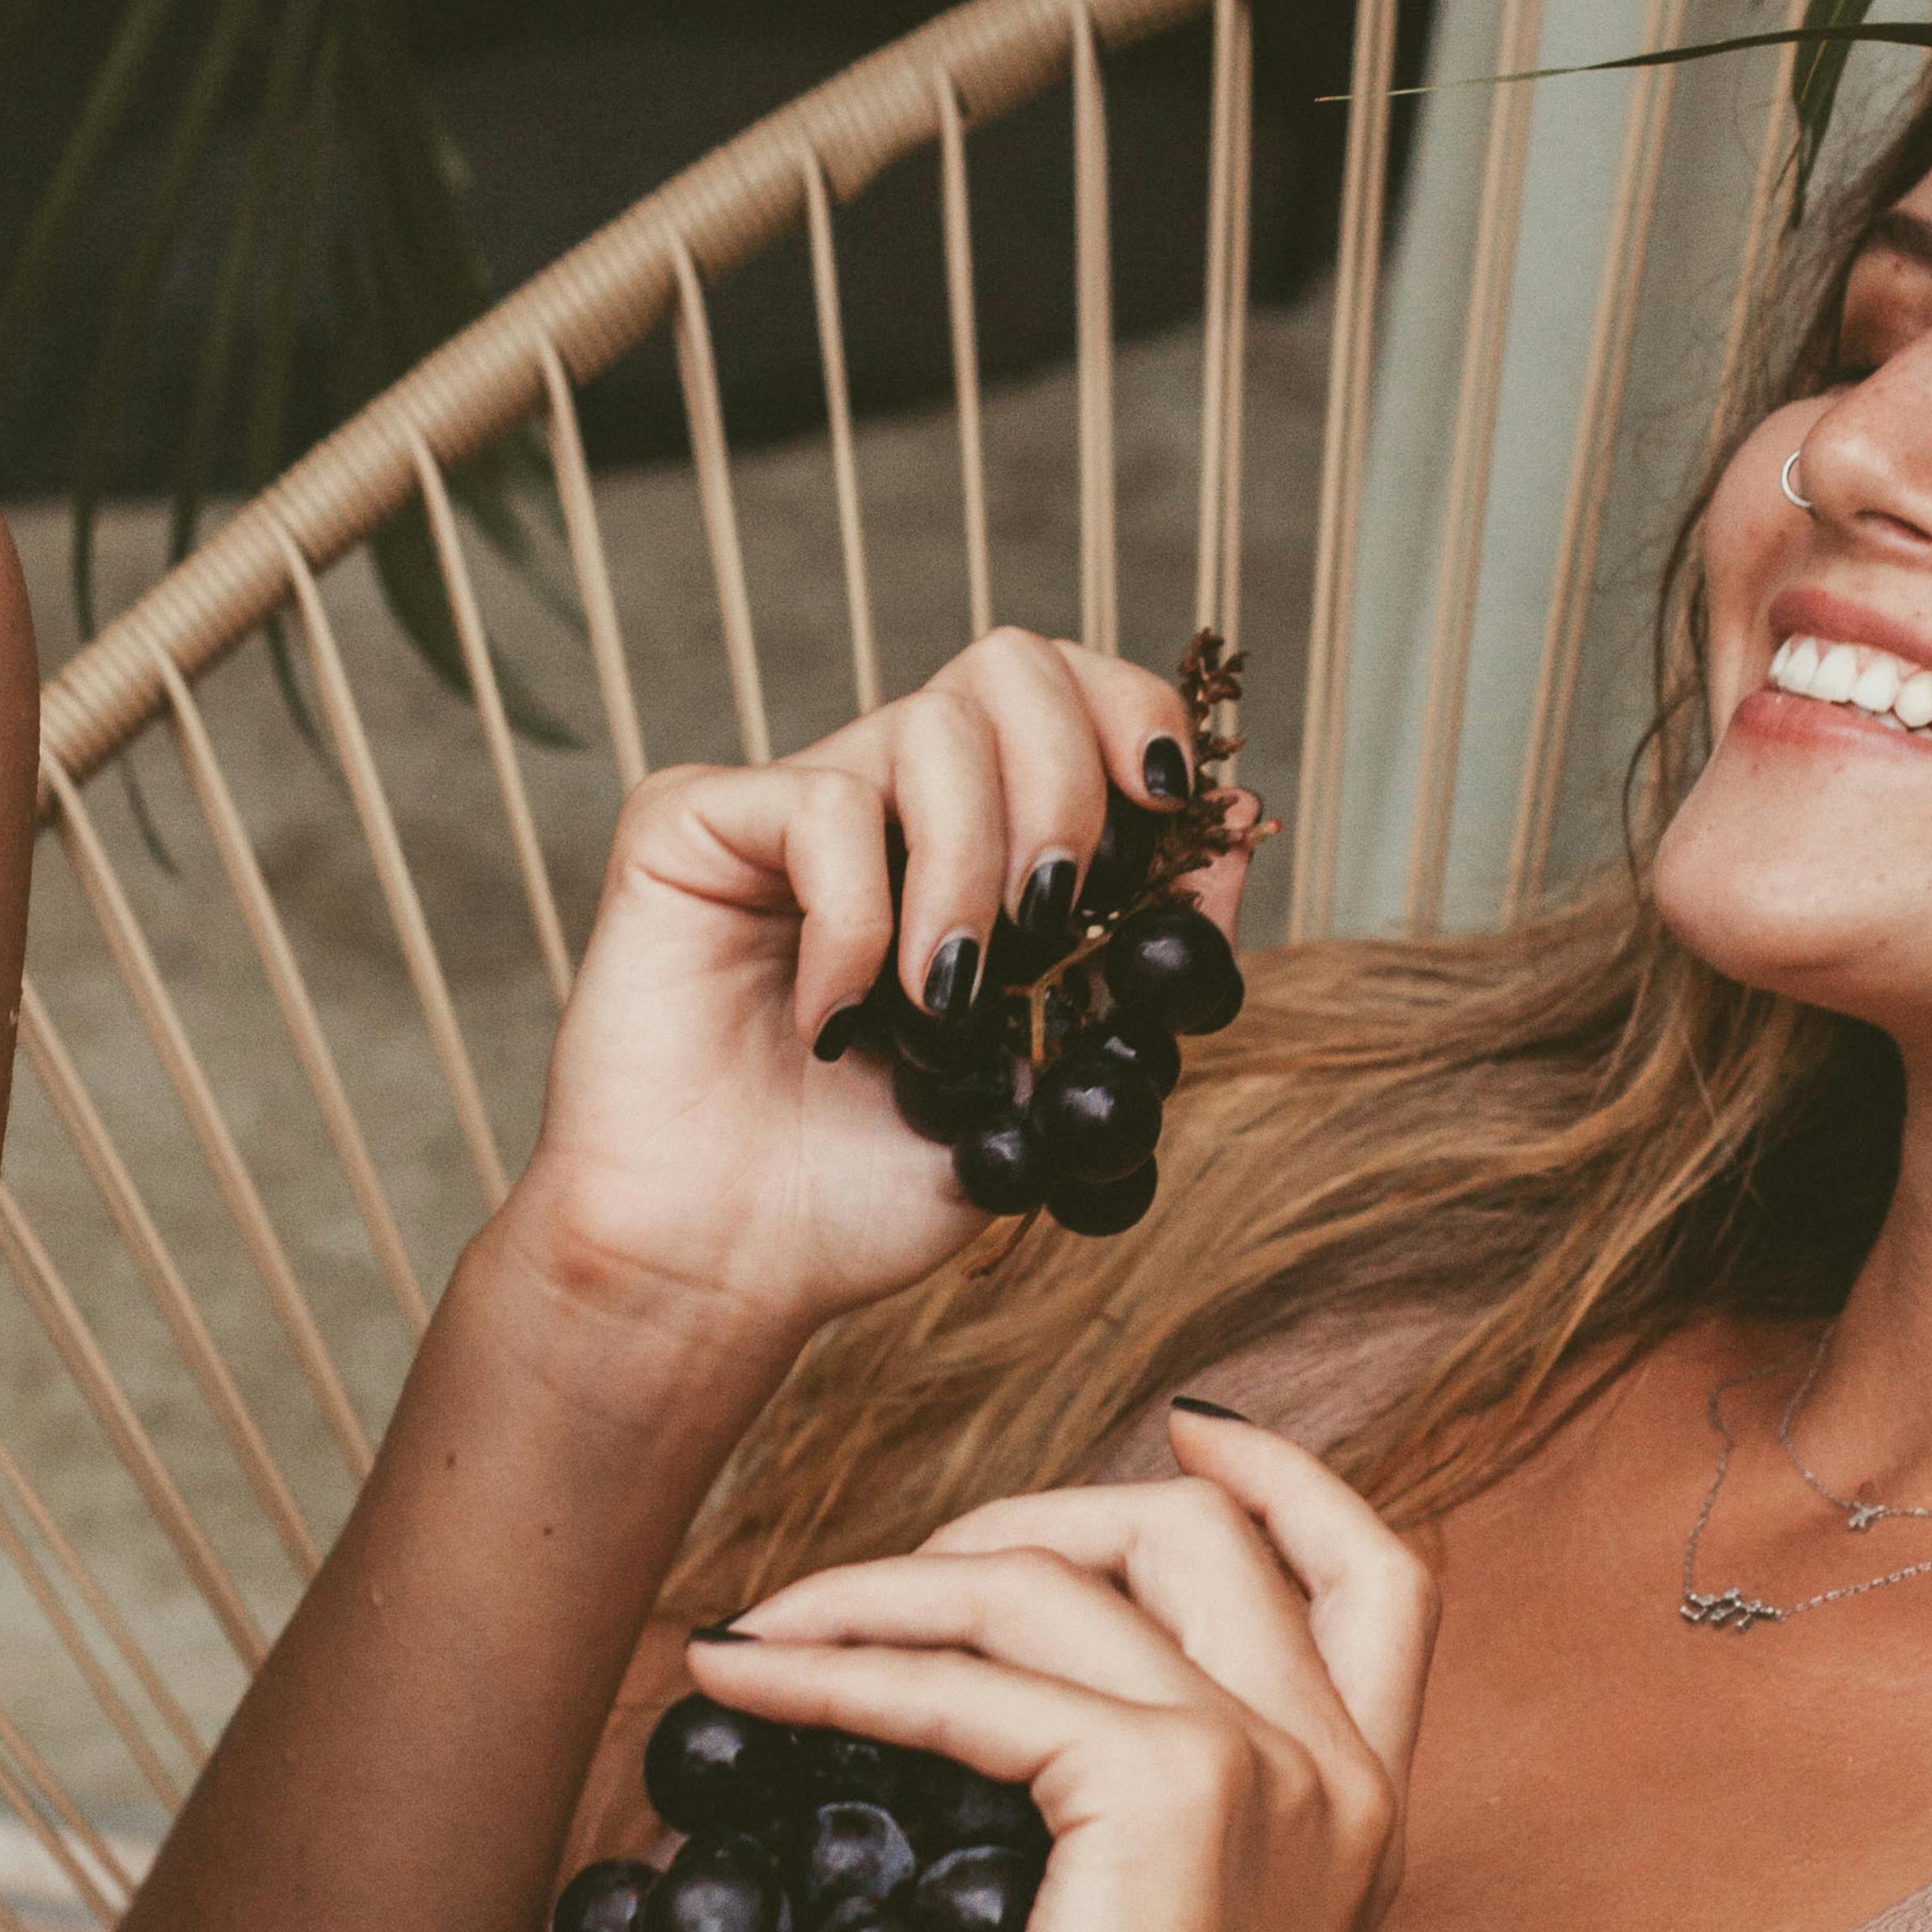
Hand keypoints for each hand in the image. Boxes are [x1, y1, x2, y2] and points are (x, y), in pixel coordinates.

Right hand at [494, 631, 1249, 1374]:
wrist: (728, 1267)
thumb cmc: (874, 1184)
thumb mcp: (1054, 1086)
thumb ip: (1142, 960)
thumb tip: (1241, 825)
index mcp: (978, 838)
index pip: (1074, 693)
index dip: (1138, 712)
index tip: (1169, 800)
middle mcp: (888, 799)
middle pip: (1012, 665)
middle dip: (1067, 786)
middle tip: (1049, 920)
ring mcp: (790, 804)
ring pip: (930, 725)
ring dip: (968, 873)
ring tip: (939, 1005)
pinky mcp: (691, 824)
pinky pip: (817, 804)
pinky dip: (854, 923)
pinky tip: (829, 1023)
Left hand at [691, 1412, 1434, 1931]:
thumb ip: (1129, 1822)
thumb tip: (973, 1715)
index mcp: (1362, 1801)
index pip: (1375, 1564)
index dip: (1283, 1470)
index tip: (1190, 1424)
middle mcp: (1334, 1766)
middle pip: (1194, 1526)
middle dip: (1027, 1513)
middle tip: (891, 1581)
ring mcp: (1263, 1770)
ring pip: (1057, 1575)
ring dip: (884, 1581)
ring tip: (767, 1629)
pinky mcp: (1164, 1795)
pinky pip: (970, 1681)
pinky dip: (839, 1671)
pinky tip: (740, 1688)